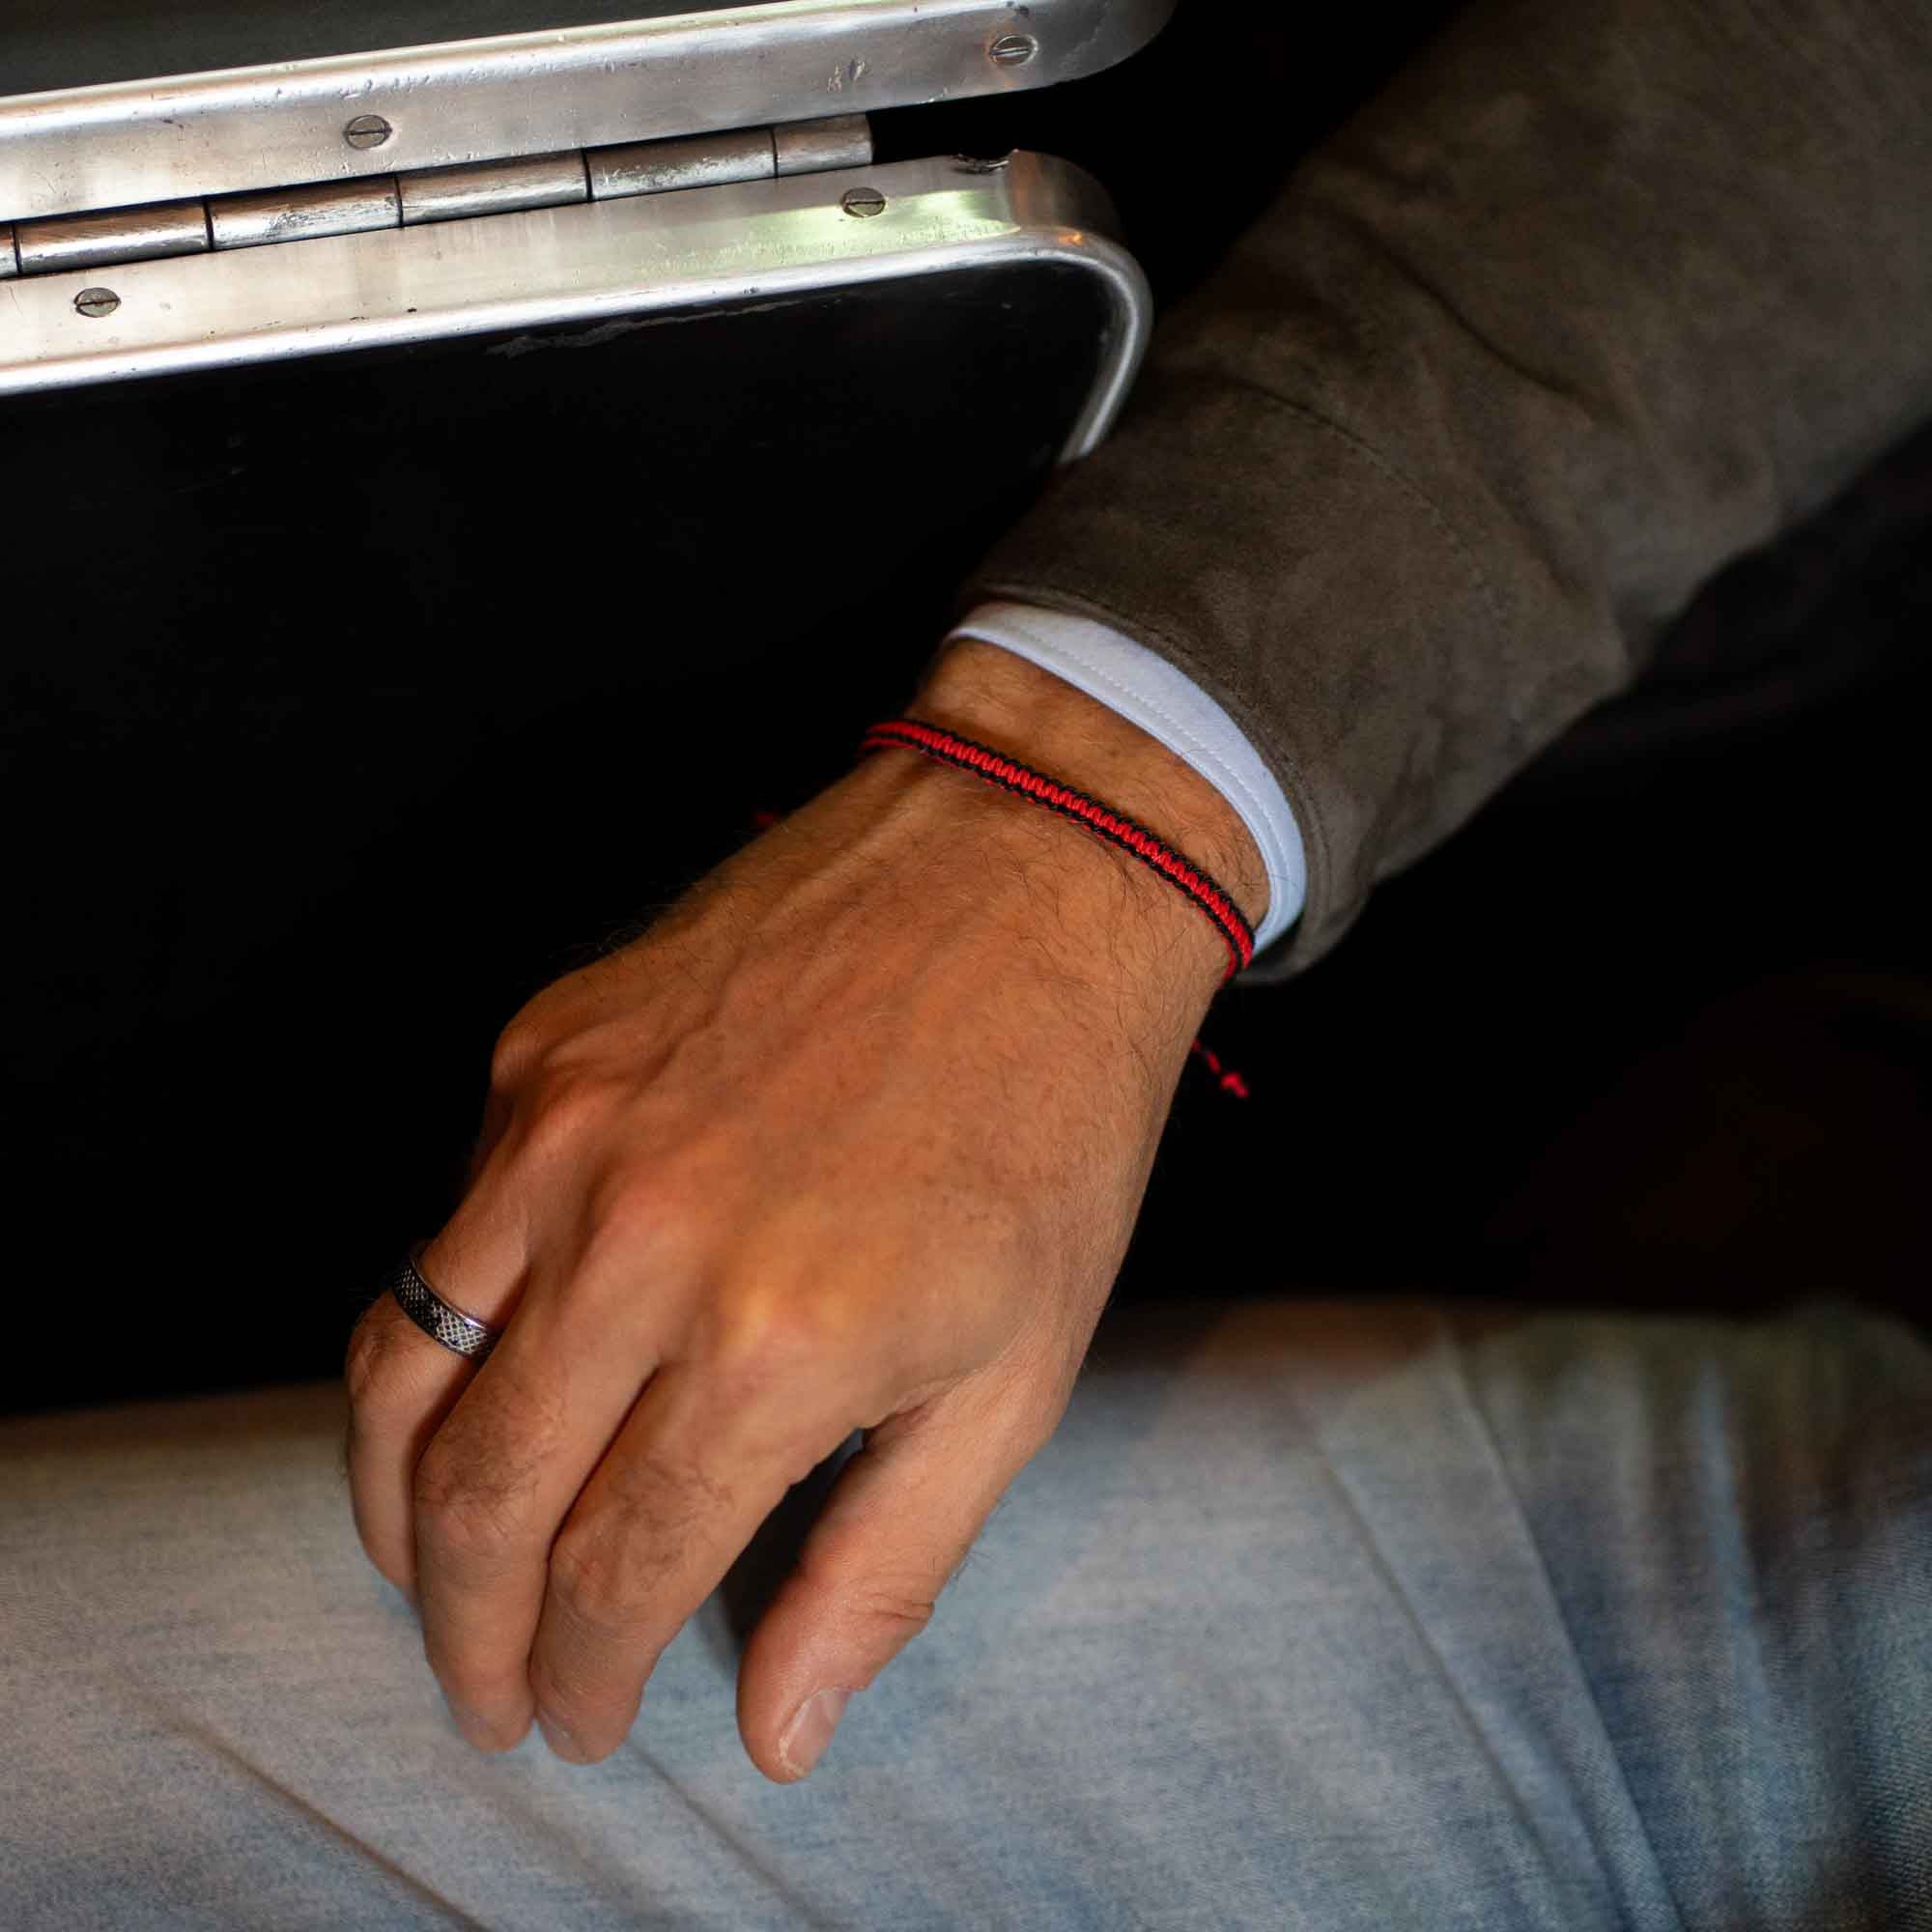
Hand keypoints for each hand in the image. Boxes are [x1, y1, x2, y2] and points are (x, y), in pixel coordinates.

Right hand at [343, 640, 1266, 1779]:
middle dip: (465, 1630)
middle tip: (485, 1692)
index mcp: (776, 1343)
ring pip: (402, 1368)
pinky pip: (439, 1226)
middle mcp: (640, 1241)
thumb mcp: (1018, 1376)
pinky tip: (485, 1375)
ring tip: (428, 1570)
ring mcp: (569, 1131)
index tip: (582, 1718)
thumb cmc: (1048, 1127)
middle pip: (480, 1497)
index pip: (615, 1569)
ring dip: (396, 1504)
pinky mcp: (540, 1047)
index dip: (584, 1674)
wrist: (1024, 878)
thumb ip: (883, 1570)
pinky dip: (432, 1336)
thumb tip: (775, 1731)